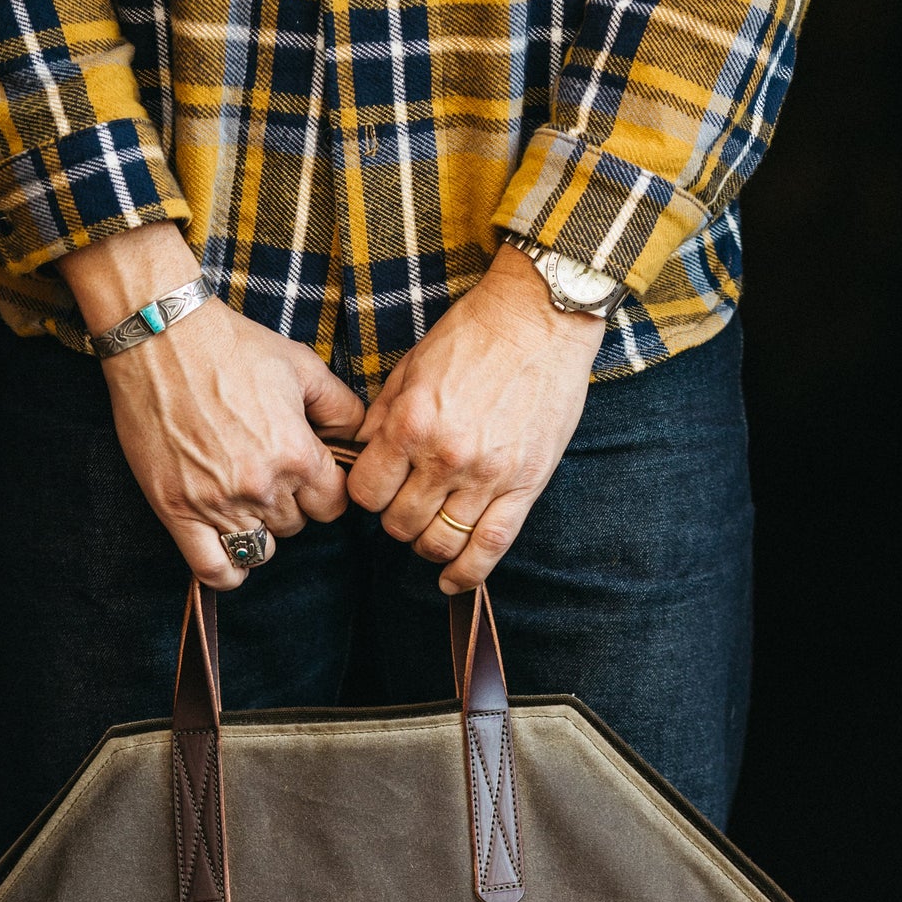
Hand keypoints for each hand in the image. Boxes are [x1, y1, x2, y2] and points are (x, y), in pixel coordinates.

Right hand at [59, 225, 363, 587]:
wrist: (160, 336)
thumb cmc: (232, 346)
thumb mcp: (302, 366)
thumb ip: (342, 408)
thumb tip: (361, 439)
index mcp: (298, 455)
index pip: (333, 507)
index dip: (324, 492)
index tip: (308, 476)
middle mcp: (261, 486)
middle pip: (297, 527)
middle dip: (289, 504)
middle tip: (268, 474)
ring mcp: (217, 503)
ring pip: (260, 550)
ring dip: (260, 531)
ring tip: (247, 502)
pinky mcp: (176, 510)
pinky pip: (213, 568)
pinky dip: (228, 571)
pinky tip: (231, 551)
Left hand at [345, 243, 603, 591]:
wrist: (539, 319)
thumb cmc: (474, 334)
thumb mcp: (411, 365)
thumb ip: (383, 415)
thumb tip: (362, 453)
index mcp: (410, 424)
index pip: (366, 492)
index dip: (365, 495)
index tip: (377, 488)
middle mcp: (445, 456)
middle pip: (400, 523)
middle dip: (395, 520)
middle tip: (405, 505)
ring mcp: (487, 475)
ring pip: (441, 541)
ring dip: (427, 545)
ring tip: (429, 532)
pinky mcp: (524, 485)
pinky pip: (490, 546)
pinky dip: (467, 573)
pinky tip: (452, 582)